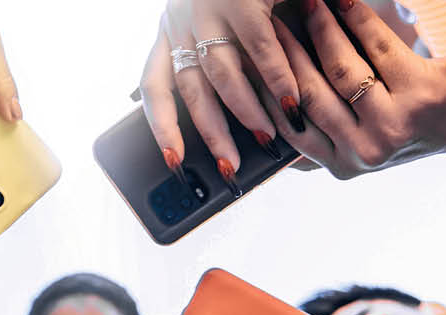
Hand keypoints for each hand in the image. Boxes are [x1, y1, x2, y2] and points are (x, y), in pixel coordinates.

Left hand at [139, 0, 297, 189]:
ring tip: (265, 137)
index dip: (163, 127)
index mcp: (171, 30)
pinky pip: (259, 49)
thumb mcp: (222, 24)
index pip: (154, 86)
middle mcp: (181, 20)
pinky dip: (277, 79)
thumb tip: (240, 119)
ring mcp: (209, 8)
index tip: (174, 160)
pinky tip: (291, 102)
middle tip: (229, 167)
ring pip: (222, 75)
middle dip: (211, 134)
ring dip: (246, 111)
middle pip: (190, 90)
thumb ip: (227, 64)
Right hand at [262, 0, 445, 178]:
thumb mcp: (359, 141)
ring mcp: (394, 125)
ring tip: (305, 2)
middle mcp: (365, 152)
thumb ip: (318, 137)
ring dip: (319, 29)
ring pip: (340, 69)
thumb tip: (263, 116)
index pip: (289, 123)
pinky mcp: (421, 93)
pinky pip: (377, 46)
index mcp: (341, 164)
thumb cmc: (407, 123)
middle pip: (308, 94)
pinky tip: (342, 0)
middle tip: (269, 22)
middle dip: (286, 52)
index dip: (267, 86)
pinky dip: (357, 18)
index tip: (250, 53)